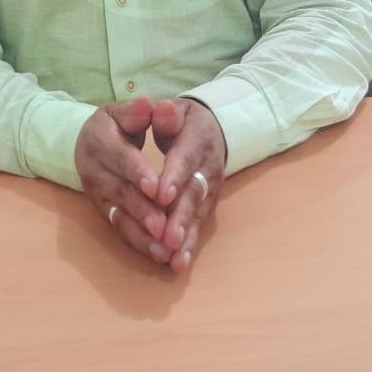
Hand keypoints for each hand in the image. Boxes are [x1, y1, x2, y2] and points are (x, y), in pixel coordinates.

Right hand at [75, 98, 170, 263]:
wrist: (87, 141)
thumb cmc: (114, 124)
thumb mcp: (123, 111)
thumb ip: (138, 111)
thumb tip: (149, 104)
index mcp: (99, 140)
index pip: (121, 157)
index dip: (138, 172)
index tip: (157, 188)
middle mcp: (94, 171)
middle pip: (121, 193)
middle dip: (143, 211)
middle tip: (163, 227)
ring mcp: (98, 195)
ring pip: (120, 216)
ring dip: (142, 235)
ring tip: (163, 249)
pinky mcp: (104, 211)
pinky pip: (120, 230)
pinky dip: (139, 244)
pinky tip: (158, 255)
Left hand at [151, 97, 226, 273]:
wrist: (211, 129)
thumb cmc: (183, 119)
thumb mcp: (175, 109)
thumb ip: (166, 113)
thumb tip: (160, 108)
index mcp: (197, 139)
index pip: (185, 158)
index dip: (174, 176)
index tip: (161, 195)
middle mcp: (208, 167)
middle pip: (194, 193)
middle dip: (180, 216)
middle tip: (168, 237)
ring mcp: (210, 189)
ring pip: (198, 214)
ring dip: (186, 236)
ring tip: (174, 258)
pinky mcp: (206, 205)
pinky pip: (198, 225)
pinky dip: (188, 245)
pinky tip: (178, 262)